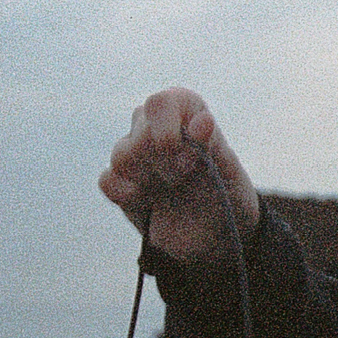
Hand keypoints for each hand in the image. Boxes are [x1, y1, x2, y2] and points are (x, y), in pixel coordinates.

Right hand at [99, 87, 261, 262]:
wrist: (217, 233)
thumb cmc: (227, 194)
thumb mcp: (229, 172)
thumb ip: (213, 146)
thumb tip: (204, 119)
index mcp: (184, 111)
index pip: (162, 103)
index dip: (170, 129)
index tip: (190, 158)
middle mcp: (154, 125)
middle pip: (139, 131)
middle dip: (165, 161)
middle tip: (185, 177)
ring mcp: (134, 153)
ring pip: (121, 156)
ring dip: (148, 178)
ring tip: (172, 188)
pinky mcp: (121, 182)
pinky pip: (108, 181)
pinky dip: (126, 194)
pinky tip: (148, 202)